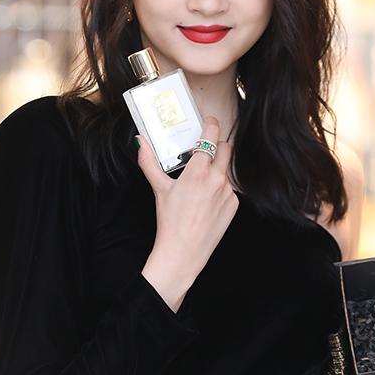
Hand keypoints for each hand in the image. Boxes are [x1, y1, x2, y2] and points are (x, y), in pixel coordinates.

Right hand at [138, 116, 238, 311]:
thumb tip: (140, 142)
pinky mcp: (234, 204)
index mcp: (198, 171)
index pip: (211, 136)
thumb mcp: (159, 188)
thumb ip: (149, 162)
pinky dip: (221, 188)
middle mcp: (217, 178)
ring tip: (203, 182)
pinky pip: (231, 188)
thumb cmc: (170, 221)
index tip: (210, 122)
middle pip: (227, 148)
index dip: (212, 125)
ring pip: (227, 169)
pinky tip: (208, 200)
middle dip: (218, 145)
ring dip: (218, 169)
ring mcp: (228, 192)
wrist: (184, 251)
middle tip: (206, 150)